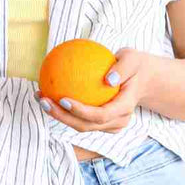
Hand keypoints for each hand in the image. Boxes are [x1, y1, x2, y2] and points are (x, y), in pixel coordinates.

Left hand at [39, 48, 157, 133]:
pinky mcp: (101, 122)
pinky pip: (79, 118)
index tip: (63, 99)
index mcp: (124, 108)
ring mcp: (109, 125)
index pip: (101, 115)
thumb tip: (108, 79)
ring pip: (80, 126)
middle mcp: (117, 121)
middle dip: (62, 117)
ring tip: (41, 98)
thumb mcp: (133, 58)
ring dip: (58, 115)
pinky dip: (63, 110)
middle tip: (44, 100)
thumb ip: (122, 68)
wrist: (144, 79)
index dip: (81, 112)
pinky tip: (48, 94)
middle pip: (86, 126)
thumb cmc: (135, 65)